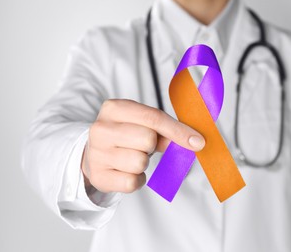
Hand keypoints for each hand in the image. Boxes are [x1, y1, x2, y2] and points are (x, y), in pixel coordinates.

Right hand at [81, 99, 204, 193]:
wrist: (92, 153)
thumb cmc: (124, 135)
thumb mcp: (140, 123)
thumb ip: (164, 128)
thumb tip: (193, 141)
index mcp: (114, 108)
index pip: (152, 117)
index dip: (178, 130)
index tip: (197, 142)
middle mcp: (101, 129)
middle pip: (147, 139)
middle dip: (152, 146)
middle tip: (143, 146)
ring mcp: (96, 153)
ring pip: (140, 162)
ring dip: (143, 163)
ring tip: (132, 157)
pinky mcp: (98, 176)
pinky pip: (132, 182)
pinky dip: (136, 180)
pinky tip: (126, 171)